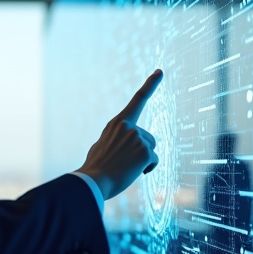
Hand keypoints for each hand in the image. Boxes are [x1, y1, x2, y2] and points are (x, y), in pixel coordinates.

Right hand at [77, 69, 162, 200]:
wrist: (92, 182)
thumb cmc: (95, 167)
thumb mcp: (102, 145)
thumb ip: (116, 138)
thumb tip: (125, 145)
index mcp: (117, 122)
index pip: (138, 99)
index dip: (150, 84)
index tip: (160, 71)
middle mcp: (128, 127)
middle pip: (149, 138)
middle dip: (142, 150)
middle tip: (123, 162)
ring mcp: (137, 138)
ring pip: (151, 149)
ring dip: (143, 160)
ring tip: (125, 167)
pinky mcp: (145, 151)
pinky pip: (154, 161)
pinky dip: (147, 168)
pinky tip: (133, 172)